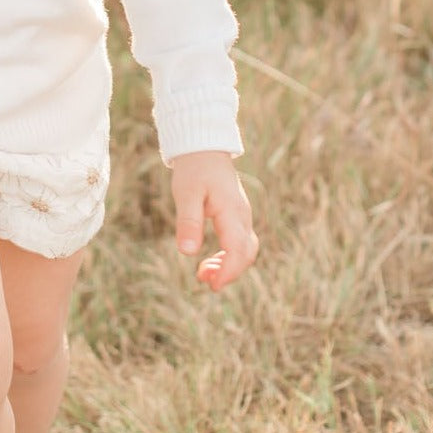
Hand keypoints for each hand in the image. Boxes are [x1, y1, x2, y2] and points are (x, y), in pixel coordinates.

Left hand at [171, 149, 258, 291]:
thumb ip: (188, 222)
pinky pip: (239, 243)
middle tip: (204, 280)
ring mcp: (241, 216)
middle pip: (246, 254)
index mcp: (232, 212)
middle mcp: (242, 216)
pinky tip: (210, 260)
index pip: (239, 250)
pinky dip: (228, 256)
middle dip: (229, 272)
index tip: (212, 284)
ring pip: (244, 250)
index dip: (229, 271)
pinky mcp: (236, 216)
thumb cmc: (194, 169)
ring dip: (228, 266)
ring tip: (203, 273)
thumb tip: (187, 253)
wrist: (204, 148)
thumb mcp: (186, 194)